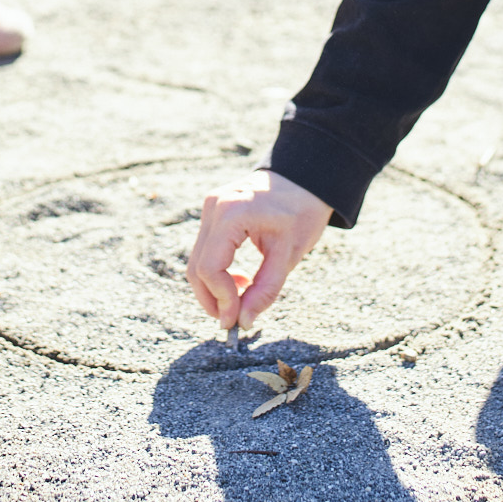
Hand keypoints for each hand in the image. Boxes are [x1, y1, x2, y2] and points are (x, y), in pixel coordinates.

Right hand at [186, 170, 331, 330]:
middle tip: (234, 319)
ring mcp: (210, 206)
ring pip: (197, 260)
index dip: (221, 299)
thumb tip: (243, 322)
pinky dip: (217, 272)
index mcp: (233, 214)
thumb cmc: (302, 213)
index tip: (236, 321)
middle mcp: (214, 206)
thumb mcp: (289, 255)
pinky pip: (205, 250)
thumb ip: (265, 290)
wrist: (304, 179)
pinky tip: (240, 279)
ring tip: (244, 295)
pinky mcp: (212, 210)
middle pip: (197, 267)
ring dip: (214, 287)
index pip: (210, 268)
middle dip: (212, 299)